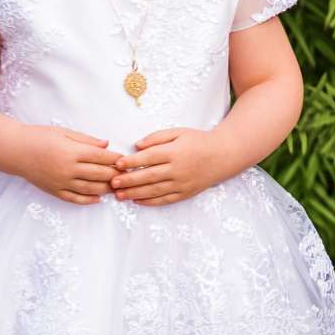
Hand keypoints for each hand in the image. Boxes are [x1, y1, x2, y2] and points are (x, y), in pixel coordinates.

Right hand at [31, 124, 118, 204]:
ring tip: (116, 187)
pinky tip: (98, 198)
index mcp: (72, 152)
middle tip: (126, 175)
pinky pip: (75, 199)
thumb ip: (86, 140)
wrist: (16, 151)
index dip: (115, 159)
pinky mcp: (55, 191)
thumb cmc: (40, 137)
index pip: (100, 157)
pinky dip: (88, 200)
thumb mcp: (64, 132)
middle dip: (114, 175)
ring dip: (106, 189)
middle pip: (98, 174)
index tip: (125, 160)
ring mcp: (61, 182)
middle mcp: (68, 169)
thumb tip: (107, 144)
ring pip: (90, 189)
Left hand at [109, 125, 232, 205]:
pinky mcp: (185, 193)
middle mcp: (177, 169)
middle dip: (128, 180)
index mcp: (174, 152)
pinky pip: (165, 200)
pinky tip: (138, 201)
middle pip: (148, 176)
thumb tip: (137, 146)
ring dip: (135, 193)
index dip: (131, 162)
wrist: (222, 155)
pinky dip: (150, 202)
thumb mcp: (178, 132)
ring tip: (120, 195)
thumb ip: (156, 138)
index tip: (117, 164)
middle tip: (112, 183)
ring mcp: (181, 183)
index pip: (148, 157)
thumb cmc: (198, 141)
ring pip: (154, 191)